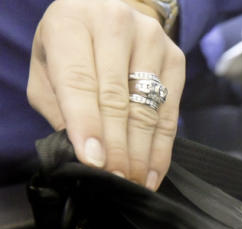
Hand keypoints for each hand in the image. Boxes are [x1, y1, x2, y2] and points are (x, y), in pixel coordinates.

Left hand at [27, 0, 185, 190]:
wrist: (106, 15)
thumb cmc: (70, 49)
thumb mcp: (47, 69)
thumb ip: (59, 107)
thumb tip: (85, 154)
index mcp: (71, 22)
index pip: (80, 80)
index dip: (87, 123)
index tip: (93, 161)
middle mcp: (114, 24)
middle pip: (117, 98)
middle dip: (117, 145)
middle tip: (115, 179)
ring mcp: (151, 39)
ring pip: (146, 108)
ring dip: (140, 152)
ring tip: (133, 181)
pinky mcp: (175, 57)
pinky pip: (170, 113)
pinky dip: (161, 148)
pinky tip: (152, 171)